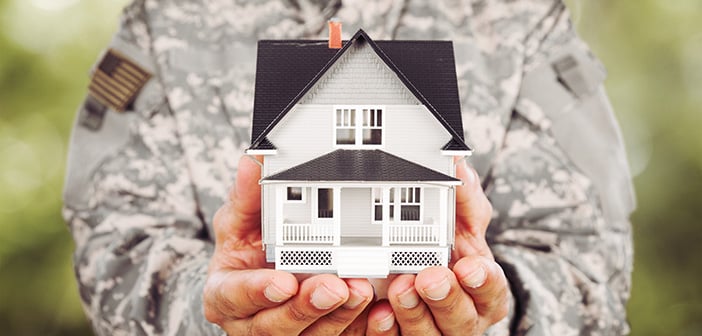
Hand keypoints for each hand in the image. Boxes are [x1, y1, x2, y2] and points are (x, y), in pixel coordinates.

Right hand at [203, 156, 373, 334]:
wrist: (260, 275)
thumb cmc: (247, 249)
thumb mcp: (239, 220)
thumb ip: (247, 196)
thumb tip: (254, 162)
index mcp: (226, 294)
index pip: (234, 296)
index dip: (258, 291)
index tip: (283, 281)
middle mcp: (250, 321)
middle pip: (275, 325)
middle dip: (307, 307)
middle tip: (334, 286)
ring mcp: (283, 334)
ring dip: (338, 316)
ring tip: (360, 290)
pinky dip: (356, 325)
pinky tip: (374, 309)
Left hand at [364, 160, 509, 334]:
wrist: (421, 272)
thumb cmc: (450, 250)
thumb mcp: (462, 221)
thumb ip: (463, 196)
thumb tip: (457, 160)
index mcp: (484, 290)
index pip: (492, 290)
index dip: (482, 281)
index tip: (469, 266)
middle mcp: (463, 317)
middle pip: (460, 318)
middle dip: (445, 298)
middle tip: (429, 277)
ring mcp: (433, 331)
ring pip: (428, 334)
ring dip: (414, 314)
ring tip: (399, 289)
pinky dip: (387, 331)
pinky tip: (378, 314)